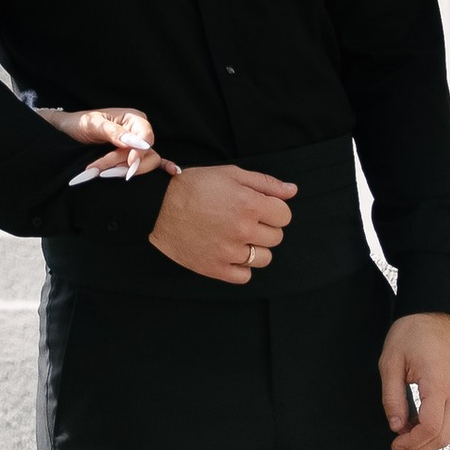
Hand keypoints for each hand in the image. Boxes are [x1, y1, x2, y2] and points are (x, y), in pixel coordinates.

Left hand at [34, 101, 180, 184]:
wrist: (66, 131)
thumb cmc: (79, 124)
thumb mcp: (93, 124)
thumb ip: (113, 133)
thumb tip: (133, 143)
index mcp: (132, 118)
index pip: (146, 137)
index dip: (140, 152)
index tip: (130, 164)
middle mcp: (138, 132)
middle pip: (146, 153)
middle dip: (123, 164)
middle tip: (102, 172)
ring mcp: (136, 145)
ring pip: (142, 163)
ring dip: (122, 170)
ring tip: (100, 174)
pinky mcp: (131, 157)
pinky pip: (150, 162)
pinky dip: (161, 167)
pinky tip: (172, 172)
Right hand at [149, 164, 297, 284]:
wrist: (157, 208)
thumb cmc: (194, 187)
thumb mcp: (229, 174)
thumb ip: (265, 183)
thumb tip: (293, 191)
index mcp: (249, 204)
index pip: (284, 215)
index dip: (274, 210)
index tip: (260, 208)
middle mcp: (243, 230)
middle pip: (276, 237)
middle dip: (265, 228)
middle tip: (245, 220)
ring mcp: (230, 252)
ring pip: (263, 258)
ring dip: (255, 248)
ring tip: (237, 236)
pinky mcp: (216, 268)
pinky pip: (245, 276)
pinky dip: (240, 266)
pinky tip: (228, 251)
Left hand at [380, 313, 449, 449]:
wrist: (434, 312)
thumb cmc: (412, 332)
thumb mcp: (391, 362)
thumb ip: (392, 397)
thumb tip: (396, 427)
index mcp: (439, 384)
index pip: (431, 428)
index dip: (412, 442)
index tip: (394, 442)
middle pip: (445, 436)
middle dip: (421, 448)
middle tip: (399, 445)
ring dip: (429, 440)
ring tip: (406, 435)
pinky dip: (436, 429)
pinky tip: (417, 423)